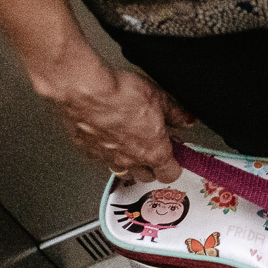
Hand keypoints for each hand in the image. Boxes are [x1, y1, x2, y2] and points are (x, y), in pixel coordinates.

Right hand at [29, 45, 192, 182]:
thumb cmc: (120, 95)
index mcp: (154, 152)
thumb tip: (182, 118)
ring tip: (131, 141)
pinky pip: (102, 158)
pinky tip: (108, 133)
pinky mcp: (88, 151)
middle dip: (153, 165)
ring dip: (130, 161)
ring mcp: (107, 159)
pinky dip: (107, 150)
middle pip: (147, 176)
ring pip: (123, 171)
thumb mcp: (159, 97)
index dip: (175, 165)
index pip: (170, 173)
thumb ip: (174, 112)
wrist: (85, 92)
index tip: (176, 152)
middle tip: (155, 144)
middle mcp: (130, 161)